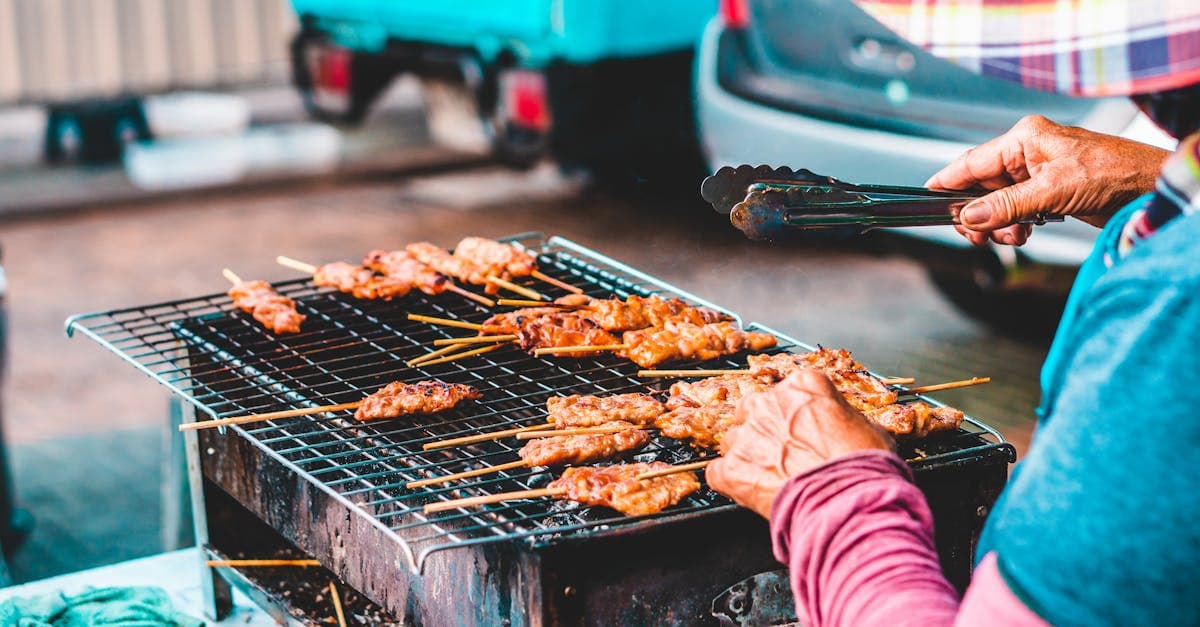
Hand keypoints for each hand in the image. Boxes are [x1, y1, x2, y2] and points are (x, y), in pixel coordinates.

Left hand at [706, 370, 892, 518]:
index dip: (795, 414)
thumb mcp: (870, 429)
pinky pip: (718, 472)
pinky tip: (752, 493)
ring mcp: (746, 435)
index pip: (788, 390)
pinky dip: (731, 483)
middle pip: (753, 410)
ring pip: (733, 440)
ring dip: (747, 457)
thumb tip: (842, 427)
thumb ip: (843, 418)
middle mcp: (768, 402)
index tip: (802, 430)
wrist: (849, 505)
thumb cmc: (865, 469)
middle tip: (783, 455)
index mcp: (804, 386)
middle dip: (763, 430)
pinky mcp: (731, 469)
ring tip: (772, 480)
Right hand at [926, 115, 1169, 245]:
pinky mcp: (1048, 191)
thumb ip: (1006, 206)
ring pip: (997, 202)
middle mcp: (1027, 153)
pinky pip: (1017, 210)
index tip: (925, 199)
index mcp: (1024, 139)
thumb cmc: (1113, 173)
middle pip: (981, 186)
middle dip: (979, 214)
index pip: (971, 162)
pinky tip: (1027, 232)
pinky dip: (1016, 225)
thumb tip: (969, 218)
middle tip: (978, 236)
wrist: (1150, 187)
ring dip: (1000, 224)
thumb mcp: (1053, 191)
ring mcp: (1037, 173)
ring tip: (1015, 235)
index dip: (946, 183)